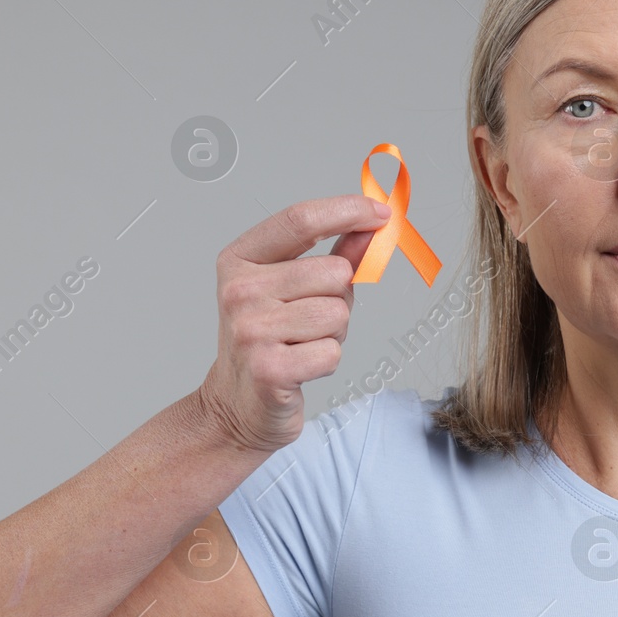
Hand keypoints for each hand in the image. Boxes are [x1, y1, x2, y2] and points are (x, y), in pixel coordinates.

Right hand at [196, 193, 392, 453]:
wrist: (236, 406)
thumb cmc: (269, 341)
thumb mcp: (291, 289)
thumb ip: (332, 255)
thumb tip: (371, 226)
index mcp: (239, 260)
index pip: (299, 220)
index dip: (347, 211)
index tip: (381, 212)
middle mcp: (238, 291)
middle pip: (333, 273)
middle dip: (339, 298)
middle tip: (311, 322)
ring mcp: (250, 330)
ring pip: (337, 314)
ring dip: (333, 334)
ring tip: (303, 345)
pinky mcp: (268, 369)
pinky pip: (332, 352)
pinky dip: (327, 362)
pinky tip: (301, 368)